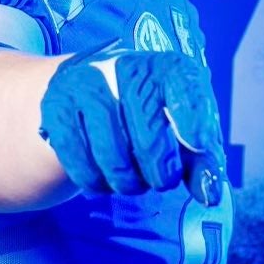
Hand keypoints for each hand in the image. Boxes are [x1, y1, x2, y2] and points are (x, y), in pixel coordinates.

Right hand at [37, 49, 224, 198]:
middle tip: (162, 182)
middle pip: (148, 133)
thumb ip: (202, 160)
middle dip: (160, 171)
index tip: (199, 145)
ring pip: (111, 155)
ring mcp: (85, 86)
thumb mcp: (182, 127)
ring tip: (133, 182)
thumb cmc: (149, 114)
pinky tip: (103, 180)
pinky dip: (94, 181)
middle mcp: (123, 67)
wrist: (90, 91)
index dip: (194, 119)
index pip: (184, 86)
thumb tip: (208, 196)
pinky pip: (78, 161)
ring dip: (127, 182)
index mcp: (165, 67)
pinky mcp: (56, 107)